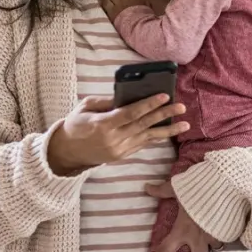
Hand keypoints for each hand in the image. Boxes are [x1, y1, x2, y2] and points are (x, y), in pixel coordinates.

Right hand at [47, 94, 187, 174]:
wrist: (67, 152)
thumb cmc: (75, 124)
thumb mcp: (85, 107)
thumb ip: (106, 101)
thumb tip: (127, 95)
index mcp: (103, 124)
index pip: (130, 113)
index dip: (148, 104)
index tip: (164, 96)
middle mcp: (113, 139)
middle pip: (143, 125)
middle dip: (164, 115)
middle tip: (181, 107)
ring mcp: (119, 150)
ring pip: (148, 138)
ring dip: (168, 130)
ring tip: (185, 124)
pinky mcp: (123, 156)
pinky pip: (143, 144)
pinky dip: (156, 137)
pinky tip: (169, 130)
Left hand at [102, 0, 147, 20]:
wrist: (137, 26)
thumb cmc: (145, 18)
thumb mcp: (148, 9)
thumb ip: (145, 3)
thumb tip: (145, 1)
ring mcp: (118, 2)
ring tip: (114, 2)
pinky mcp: (111, 9)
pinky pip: (106, 2)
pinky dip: (107, 4)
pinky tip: (108, 7)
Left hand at [147, 181, 220, 251]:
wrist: (225, 185)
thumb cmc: (198, 188)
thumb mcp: (178, 188)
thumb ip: (162, 190)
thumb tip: (147, 187)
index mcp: (182, 229)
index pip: (165, 249)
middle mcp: (198, 237)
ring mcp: (215, 235)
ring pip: (214, 248)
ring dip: (213, 246)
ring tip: (213, 244)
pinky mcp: (229, 230)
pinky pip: (227, 238)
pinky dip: (226, 236)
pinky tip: (226, 233)